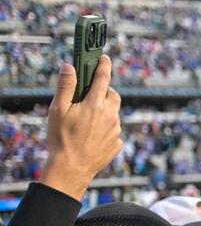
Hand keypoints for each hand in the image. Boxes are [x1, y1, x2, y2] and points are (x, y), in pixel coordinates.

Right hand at [41, 56, 122, 199]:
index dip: (103, 65)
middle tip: (91, 93)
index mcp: (96, 104)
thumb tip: (70, 67)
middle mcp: (110, 116)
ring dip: (104, 110)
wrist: (71, 168)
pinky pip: (113, 130)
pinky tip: (92, 134)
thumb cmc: (61, 138)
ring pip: (114, 113)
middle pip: (113, 95)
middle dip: (105, 90)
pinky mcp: (117, 144)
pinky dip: (106, 127)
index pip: (103, 78)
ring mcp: (116, 130)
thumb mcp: (58, 109)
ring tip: (87, 118)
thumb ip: (66, 86)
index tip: (104, 57)